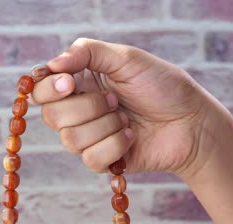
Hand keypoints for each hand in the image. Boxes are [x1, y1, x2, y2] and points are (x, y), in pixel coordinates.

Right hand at [31, 38, 225, 179]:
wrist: (191, 121)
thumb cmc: (162, 85)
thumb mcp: (126, 58)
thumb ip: (87, 52)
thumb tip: (51, 65)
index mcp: (80, 83)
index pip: (41, 89)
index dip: (48, 88)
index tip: (69, 82)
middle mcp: (78, 110)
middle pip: (52, 116)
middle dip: (87, 107)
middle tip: (115, 100)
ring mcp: (89, 137)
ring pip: (70, 140)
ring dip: (105, 126)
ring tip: (127, 118)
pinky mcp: (102, 160)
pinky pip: (90, 159)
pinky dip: (115, 145)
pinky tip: (131, 136)